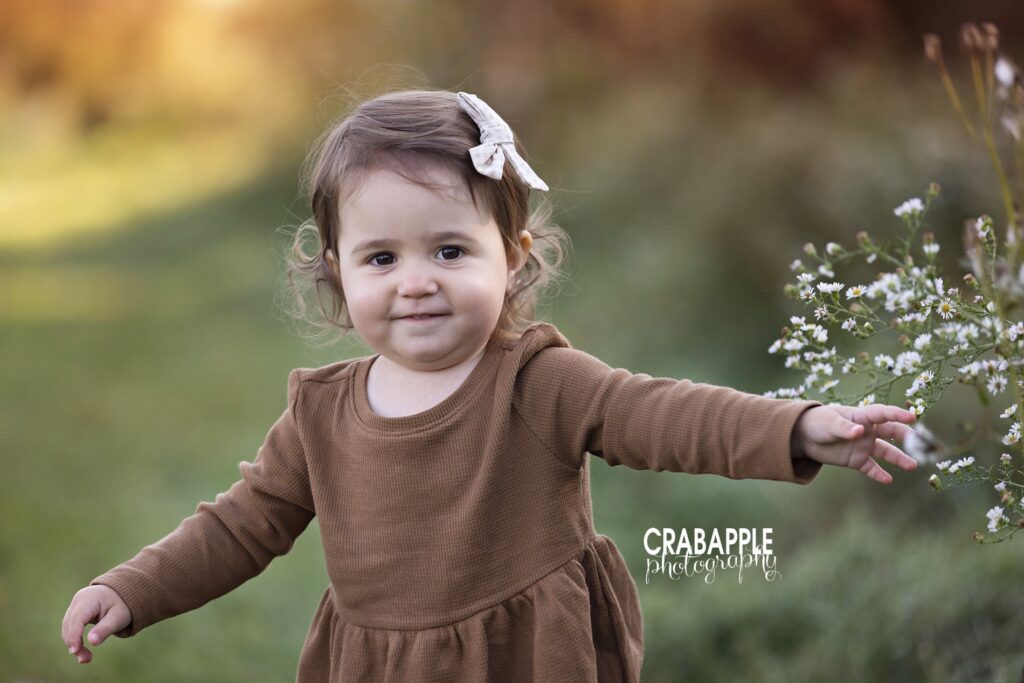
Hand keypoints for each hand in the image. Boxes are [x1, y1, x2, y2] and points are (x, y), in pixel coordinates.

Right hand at [61, 584, 130, 663]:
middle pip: (70, 624)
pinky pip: (71, 627)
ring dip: (74, 644)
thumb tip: (92, 641)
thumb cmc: (122, 605)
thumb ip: (105, 629)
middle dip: (74, 643)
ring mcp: (75, 605)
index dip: (74, 635)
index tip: (75, 651)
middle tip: (85, 659)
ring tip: (85, 658)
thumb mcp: (118, 617)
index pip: (77, 618)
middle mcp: (79, 600)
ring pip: (68, 628)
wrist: (122, 594)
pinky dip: (75, 639)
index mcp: (90, 598)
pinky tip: (81, 650)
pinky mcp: (75, 612)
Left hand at [792, 404, 917, 483]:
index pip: (883, 414)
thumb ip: (844, 428)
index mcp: (862, 417)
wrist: (804, 436)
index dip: (897, 414)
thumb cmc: (818, 422)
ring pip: (885, 452)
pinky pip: (871, 467)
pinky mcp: (856, 460)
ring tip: (912, 465)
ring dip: (898, 458)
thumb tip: (859, 432)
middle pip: (891, 432)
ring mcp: (863, 446)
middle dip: (906, 437)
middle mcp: (867, 431)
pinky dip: (878, 474)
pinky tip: (888, 480)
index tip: (912, 417)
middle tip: (919, 443)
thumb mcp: (829, 423)